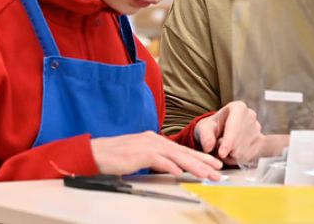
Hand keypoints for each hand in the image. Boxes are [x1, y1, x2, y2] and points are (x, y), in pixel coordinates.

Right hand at [90, 131, 221, 179]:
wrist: (94, 153)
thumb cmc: (115, 157)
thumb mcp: (140, 157)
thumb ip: (156, 160)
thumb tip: (171, 169)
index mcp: (156, 140)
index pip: (182, 149)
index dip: (199, 157)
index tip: (213, 164)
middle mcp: (155, 140)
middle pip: (184, 152)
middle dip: (203, 161)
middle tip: (218, 170)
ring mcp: (148, 145)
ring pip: (177, 156)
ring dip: (193, 166)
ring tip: (207, 174)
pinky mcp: (140, 154)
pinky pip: (160, 161)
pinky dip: (172, 166)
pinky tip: (181, 172)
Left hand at [194, 101, 262, 164]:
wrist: (223, 131)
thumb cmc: (213, 127)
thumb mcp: (205, 128)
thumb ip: (205, 136)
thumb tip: (208, 146)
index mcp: (238, 107)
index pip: (235, 126)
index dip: (228, 142)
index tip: (222, 153)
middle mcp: (251, 115)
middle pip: (239, 141)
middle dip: (227, 149)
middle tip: (218, 145)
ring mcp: (257, 128)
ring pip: (244, 151)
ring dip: (231, 155)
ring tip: (225, 147)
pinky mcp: (261, 141)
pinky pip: (248, 156)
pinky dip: (238, 158)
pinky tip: (233, 151)